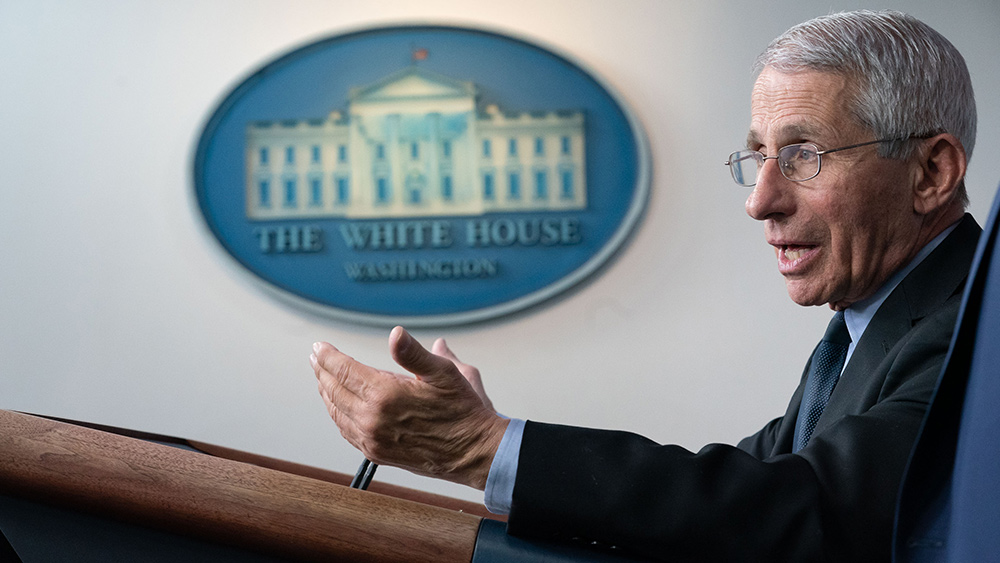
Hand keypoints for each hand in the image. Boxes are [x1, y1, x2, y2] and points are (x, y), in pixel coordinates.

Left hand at [310, 326, 507, 489]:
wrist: (474, 452)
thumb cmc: (463, 411)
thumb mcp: (444, 373)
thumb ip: (413, 353)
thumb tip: (395, 334)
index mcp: (385, 395)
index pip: (344, 370)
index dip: (328, 356)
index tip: (319, 346)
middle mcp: (373, 419)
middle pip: (334, 390)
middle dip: (322, 371)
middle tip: (315, 358)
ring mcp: (372, 439)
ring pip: (336, 412)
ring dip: (326, 393)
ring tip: (322, 378)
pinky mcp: (377, 454)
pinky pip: (346, 431)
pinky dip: (337, 415)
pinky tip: (338, 407)